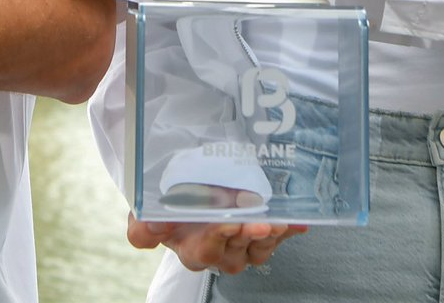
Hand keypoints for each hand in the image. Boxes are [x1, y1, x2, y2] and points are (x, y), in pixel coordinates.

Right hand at [127, 211, 305, 274]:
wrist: (185, 193)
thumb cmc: (167, 206)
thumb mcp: (145, 214)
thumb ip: (143, 226)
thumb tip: (151, 226)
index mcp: (192, 248)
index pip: (205, 248)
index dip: (218, 236)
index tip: (227, 222)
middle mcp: (220, 251)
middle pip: (238, 249)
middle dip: (250, 234)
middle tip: (260, 221)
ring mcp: (243, 245)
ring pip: (260, 247)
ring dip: (270, 235)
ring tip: (278, 221)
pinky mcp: (260, 235)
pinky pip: (278, 237)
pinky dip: (290, 229)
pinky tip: (299, 222)